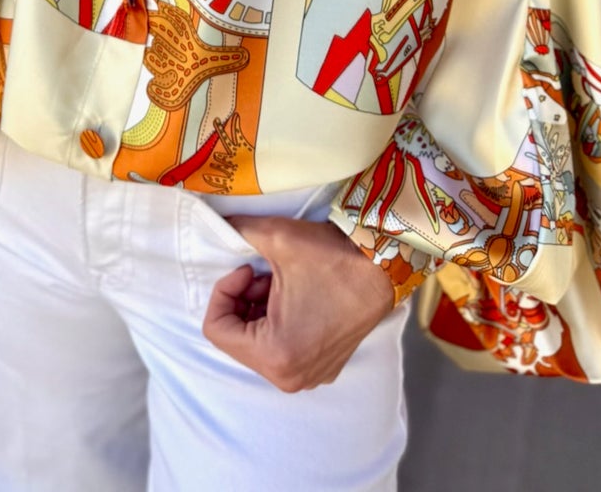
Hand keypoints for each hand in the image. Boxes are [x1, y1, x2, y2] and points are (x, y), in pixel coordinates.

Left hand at [201, 215, 394, 392]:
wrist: (384, 266)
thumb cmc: (332, 256)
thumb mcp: (274, 237)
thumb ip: (235, 231)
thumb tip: (216, 223)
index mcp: (275, 355)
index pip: (216, 329)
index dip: (223, 292)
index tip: (245, 269)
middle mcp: (291, 377)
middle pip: (236, 339)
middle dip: (241, 301)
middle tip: (262, 274)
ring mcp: (309, 377)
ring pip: (257, 344)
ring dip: (258, 310)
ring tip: (279, 282)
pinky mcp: (322, 369)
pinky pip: (281, 350)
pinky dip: (277, 323)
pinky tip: (295, 297)